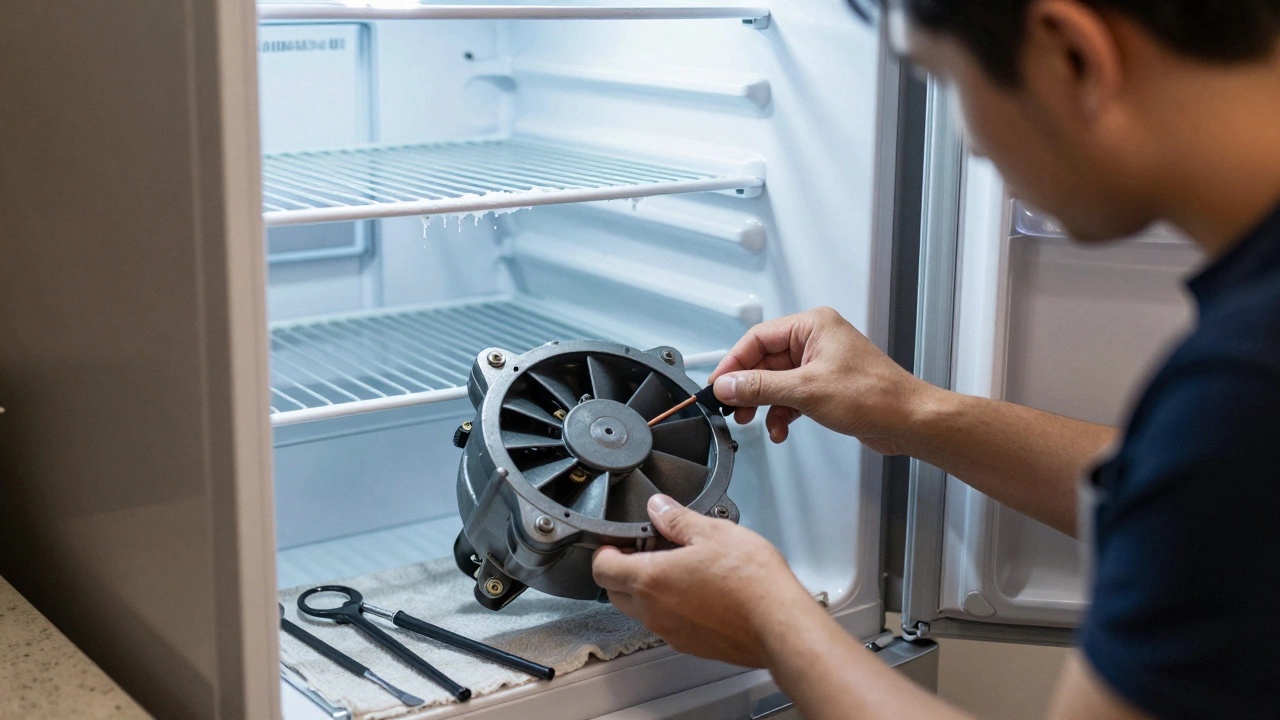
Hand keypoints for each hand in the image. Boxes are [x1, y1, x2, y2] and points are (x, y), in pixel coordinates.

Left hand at [592, 494, 820, 667]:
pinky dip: (671, 607)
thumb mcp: (713, 532)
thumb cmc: (750, 582)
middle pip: (615, 592)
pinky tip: (699, 591)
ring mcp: (671, 632)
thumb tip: (659, 508)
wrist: (779, 624)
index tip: (618, 541)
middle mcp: (653, 611)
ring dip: (649, 589)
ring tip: (680, 568)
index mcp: (650, 579)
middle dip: (623, 571)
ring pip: (642, 610)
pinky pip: (667, 624)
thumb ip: (677, 519)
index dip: (605, 551)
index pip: (602, 568)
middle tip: (647, 551)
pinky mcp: (690, 645)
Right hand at [709, 306, 931, 454]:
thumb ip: (760, 387)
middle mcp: (816, 340)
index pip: (758, 338)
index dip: (733, 363)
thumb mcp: (806, 391)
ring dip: (764, 404)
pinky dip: (782, 413)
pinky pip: (791, 396)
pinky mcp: (826, 386)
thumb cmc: (876, 396)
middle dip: (748, 388)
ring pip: (776, 381)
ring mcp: (821, 364)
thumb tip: (728, 385)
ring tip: (754, 421)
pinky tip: (780, 429)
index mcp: (813, 326)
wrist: (909, 421)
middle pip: (764, 361)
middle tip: (732, 407)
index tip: (718, 385)